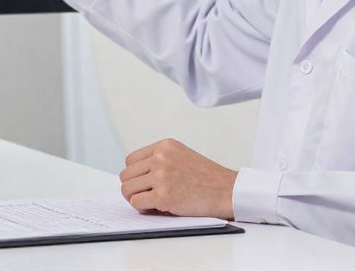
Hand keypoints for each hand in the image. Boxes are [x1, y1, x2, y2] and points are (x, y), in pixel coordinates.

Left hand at [119, 139, 237, 218]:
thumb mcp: (181, 156)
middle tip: (146, 196)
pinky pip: (137, 203)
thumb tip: (134, 176)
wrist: (228, 190)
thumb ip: (160, 159)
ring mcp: (162, 176)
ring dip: (136, 199)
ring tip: (151, 202)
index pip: (131, 160)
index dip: (136, 175)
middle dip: (133, 188)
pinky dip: (143, 209)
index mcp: (164, 146)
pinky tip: (156, 208)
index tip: (145, 184)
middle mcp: (161, 157)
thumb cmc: (207, 178)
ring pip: (127, 189)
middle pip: (126, 175)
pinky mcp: (164, 196)